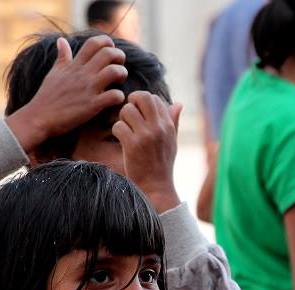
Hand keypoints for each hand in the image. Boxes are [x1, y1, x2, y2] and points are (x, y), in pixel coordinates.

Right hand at [5, 35, 127, 154]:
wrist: (39, 118)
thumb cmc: (46, 97)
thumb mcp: (54, 72)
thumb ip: (62, 56)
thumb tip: (62, 40)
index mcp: (74, 65)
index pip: (93, 43)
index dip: (106, 42)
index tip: (110, 50)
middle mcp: (82, 74)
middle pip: (108, 53)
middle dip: (119, 56)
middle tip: (119, 65)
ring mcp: (88, 89)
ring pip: (115, 72)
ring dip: (122, 74)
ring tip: (120, 81)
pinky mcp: (92, 106)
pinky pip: (114, 96)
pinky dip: (120, 97)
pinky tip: (116, 100)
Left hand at [112, 91, 182, 212]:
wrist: (156, 188)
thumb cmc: (162, 165)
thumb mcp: (172, 143)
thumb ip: (174, 122)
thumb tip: (178, 104)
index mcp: (168, 125)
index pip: (155, 99)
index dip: (143, 103)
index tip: (139, 114)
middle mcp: (158, 128)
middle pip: (142, 97)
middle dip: (131, 102)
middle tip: (129, 115)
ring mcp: (145, 136)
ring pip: (127, 111)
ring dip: (123, 119)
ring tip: (126, 131)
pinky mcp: (132, 145)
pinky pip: (118, 126)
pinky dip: (117, 132)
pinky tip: (122, 141)